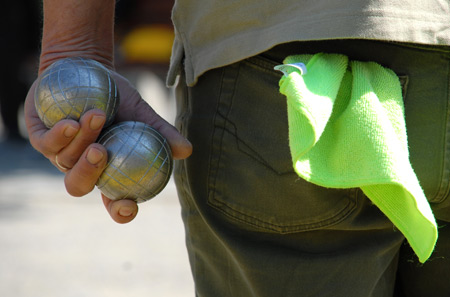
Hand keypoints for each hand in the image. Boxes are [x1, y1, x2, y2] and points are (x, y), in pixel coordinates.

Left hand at [25, 69, 191, 223]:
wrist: (85, 68)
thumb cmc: (117, 96)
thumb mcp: (142, 113)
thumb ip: (162, 133)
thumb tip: (187, 150)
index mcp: (107, 172)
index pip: (113, 201)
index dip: (119, 211)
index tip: (128, 204)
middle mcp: (81, 167)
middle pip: (79, 187)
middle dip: (89, 174)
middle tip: (103, 152)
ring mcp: (58, 154)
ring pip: (64, 160)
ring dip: (81, 140)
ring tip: (98, 115)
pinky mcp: (40, 137)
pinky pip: (47, 143)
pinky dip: (59, 135)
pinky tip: (72, 121)